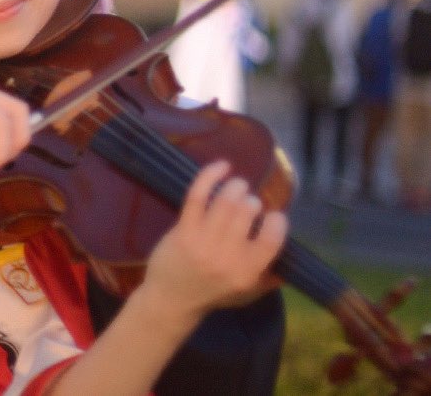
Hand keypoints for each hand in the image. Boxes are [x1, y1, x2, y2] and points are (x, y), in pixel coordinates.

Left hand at [144, 160, 287, 320]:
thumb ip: (270, 278)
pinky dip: (210, 176)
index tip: (273, 215)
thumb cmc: (212, 294)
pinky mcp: (183, 230)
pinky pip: (198, 196)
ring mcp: (203, 242)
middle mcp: (228, 256)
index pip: (272, 238)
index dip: (277, 220)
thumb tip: (293, 262)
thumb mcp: (246, 293)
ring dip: (235, 186)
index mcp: (248, 271)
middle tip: (248, 201)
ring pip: (225, 202)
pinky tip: (221, 166)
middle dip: (251, 200)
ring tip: (237, 185)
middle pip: (246, 213)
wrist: (171, 299)